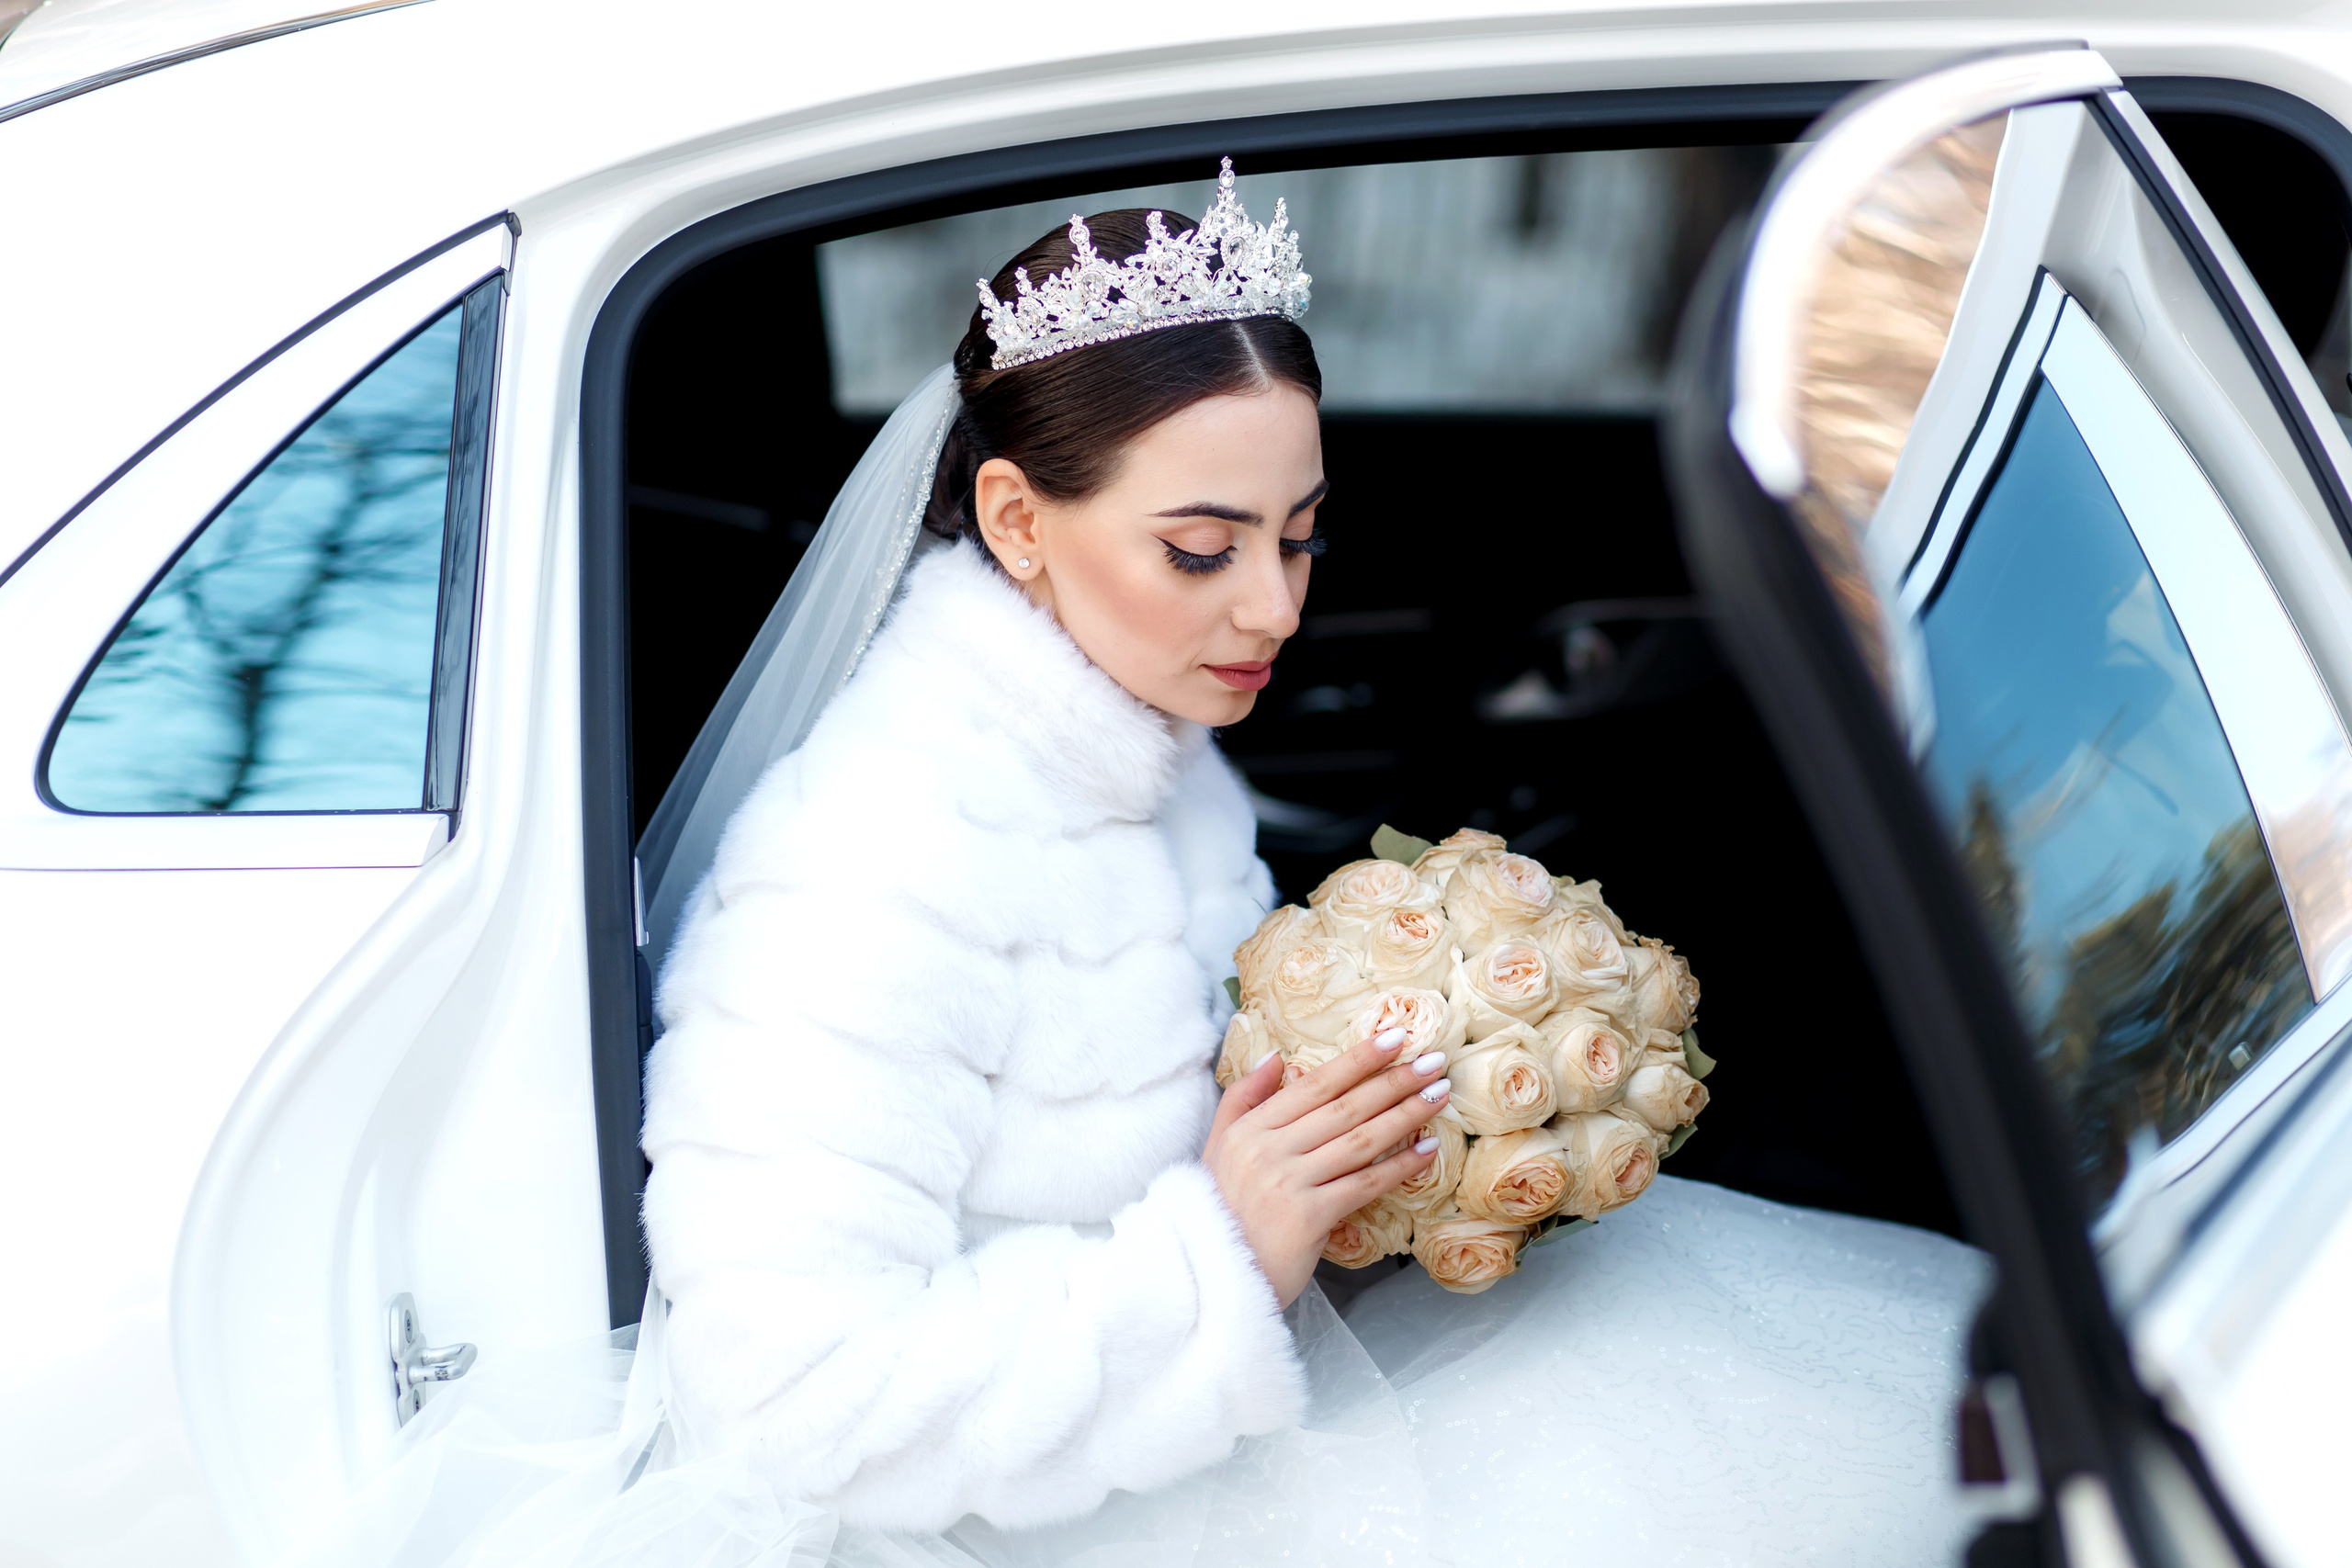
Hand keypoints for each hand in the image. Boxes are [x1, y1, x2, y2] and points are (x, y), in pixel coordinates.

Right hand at [1200, 1027, 1451, 1305]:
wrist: (1209, 1274)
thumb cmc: (1218, 1211)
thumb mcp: (1218, 1148)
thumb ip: (1243, 1099)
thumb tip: (1276, 1057)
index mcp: (1249, 1128)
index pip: (1314, 1084)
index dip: (1358, 1059)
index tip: (1396, 1037)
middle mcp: (1268, 1149)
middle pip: (1343, 1107)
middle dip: (1393, 1080)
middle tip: (1434, 1060)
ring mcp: (1288, 1183)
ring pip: (1359, 1141)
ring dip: (1404, 1115)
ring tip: (1439, 1095)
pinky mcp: (1308, 1217)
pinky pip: (1363, 1185)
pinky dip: (1399, 1168)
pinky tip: (1427, 1151)